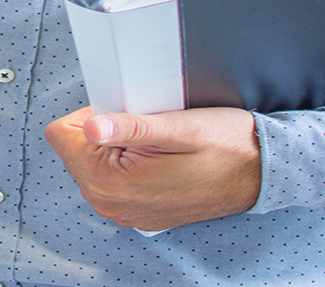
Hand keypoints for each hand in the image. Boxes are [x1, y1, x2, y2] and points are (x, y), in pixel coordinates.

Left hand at [43, 106, 260, 230]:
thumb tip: (91, 125)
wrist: (261, 173)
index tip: (124, 114)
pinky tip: (161, 159)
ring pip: (94, 161)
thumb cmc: (226, 146)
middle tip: (148, 129)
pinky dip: (130, 163)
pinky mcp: (136, 211)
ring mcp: (123, 211)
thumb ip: (129, 126)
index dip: (92, 113)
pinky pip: (113, 177)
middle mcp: (110, 203)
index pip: (62, 134)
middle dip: (105, 130)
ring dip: (118, 146)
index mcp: (110, 183)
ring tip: (158, 144)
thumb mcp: (178, 126)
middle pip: (76, 148)